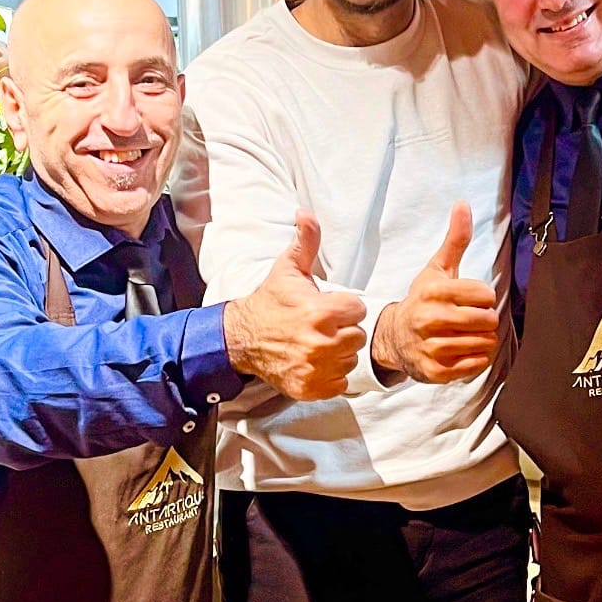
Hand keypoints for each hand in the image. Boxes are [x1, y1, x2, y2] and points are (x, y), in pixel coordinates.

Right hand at [223, 212, 366, 400]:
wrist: (243, 338)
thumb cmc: (271, 301)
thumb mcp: (288, 268)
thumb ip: (306, 241)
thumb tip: (305, 213)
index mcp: (319, 312)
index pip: (358, 310)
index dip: (344, 306)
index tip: (327, 306)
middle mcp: (320, 343)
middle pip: (357, 336)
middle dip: (343, 329)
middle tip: (321, 325)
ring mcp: (315, 369)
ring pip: (350, 359)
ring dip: (339, 352)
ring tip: (317, 342)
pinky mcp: (311, 388)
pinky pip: (340, 383)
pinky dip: (331, 375)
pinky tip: (314, 361)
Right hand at [372, 203, 499, 383]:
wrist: (395, 336)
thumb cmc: (423, 300)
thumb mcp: (437, 269)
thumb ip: (455, 239)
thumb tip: (463, 204)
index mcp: (433, 292)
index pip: (485, 295)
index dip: (484, 297)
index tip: (471, 299)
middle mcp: (430, 319)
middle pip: (487, 320)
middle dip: (485, 319)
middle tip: (471, 319)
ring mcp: (431, 347)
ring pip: (484, 343)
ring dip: (483, 340)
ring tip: (468, 334)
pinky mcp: (435, 371)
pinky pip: (475, 365)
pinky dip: (476, 359)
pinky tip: (464, 350)